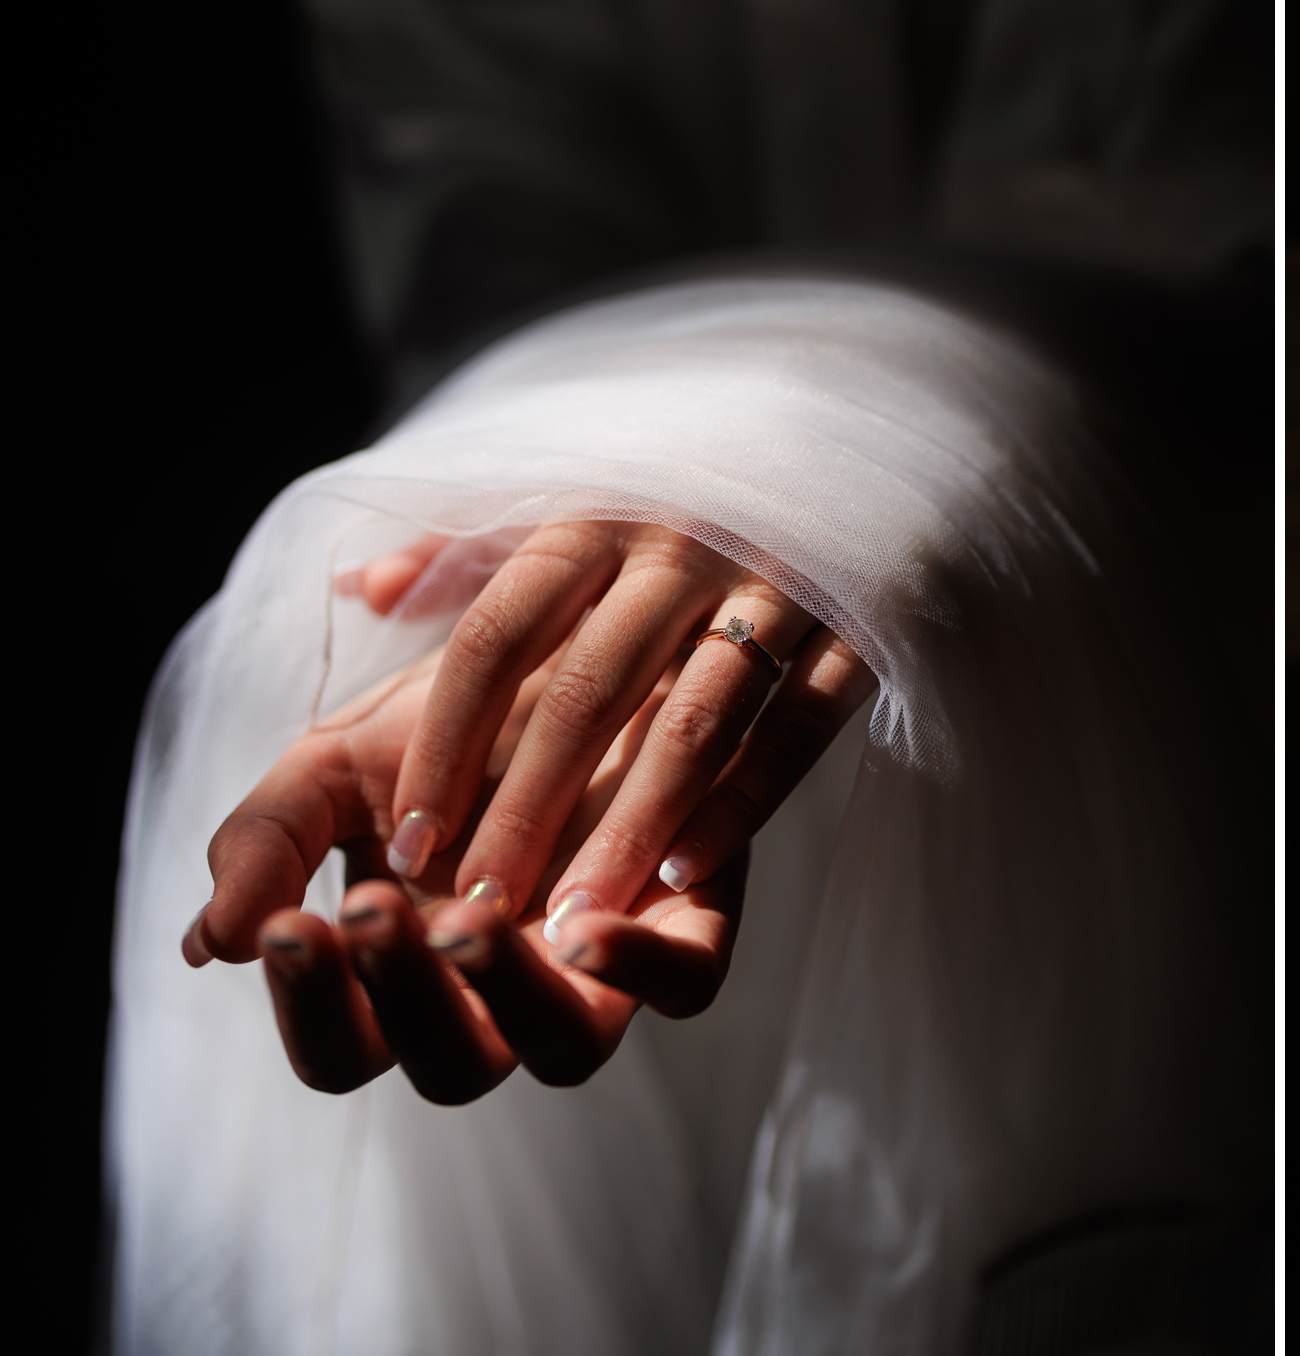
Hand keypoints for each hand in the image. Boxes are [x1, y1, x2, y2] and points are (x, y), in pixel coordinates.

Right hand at [183, 642, 741, 1099]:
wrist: (584, 630)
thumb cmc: (454, 712)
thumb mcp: (337, 760)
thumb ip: (267, 842)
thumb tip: (208, 946)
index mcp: (412, 974)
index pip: (346, 1046)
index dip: (315, 1005)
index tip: (294, 920)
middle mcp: (508, 990)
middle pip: (452, 1069)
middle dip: (402, 998)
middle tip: (370, 904)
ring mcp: (603, 965)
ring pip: (567, 1048)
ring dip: (507, 993)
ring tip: (462, 916)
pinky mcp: (693, 917)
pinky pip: (686, 984)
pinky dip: (643, 970)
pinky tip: (586, 926)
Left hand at [367, 521, 873, 940]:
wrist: (871, 446)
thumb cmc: (694, 494)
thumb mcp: (581, 498)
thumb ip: (470, 550)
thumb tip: (360, 589)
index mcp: (600, 512)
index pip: (499, 630)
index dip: (448, 738)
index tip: (406, 839)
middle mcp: (684, 544)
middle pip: (587, 686)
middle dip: (524, 806)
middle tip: (474, 907)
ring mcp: (778, 584)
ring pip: (693, 719)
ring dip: (629, 825)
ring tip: (572, 919)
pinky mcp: (859, 625)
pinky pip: (799, 726)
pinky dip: (744, 800)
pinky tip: (685, 876)